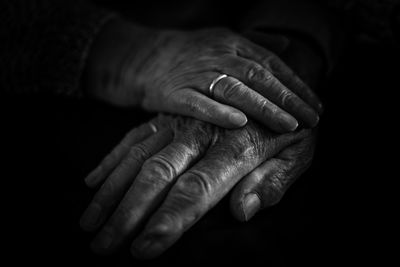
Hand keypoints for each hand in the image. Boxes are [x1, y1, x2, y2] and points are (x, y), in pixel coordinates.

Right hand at [80, 115, 311, 257]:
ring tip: (87, 224)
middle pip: (157, 174)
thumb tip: (243, 211)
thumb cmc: (291, 128)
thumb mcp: (299, 154)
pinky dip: (111, 160)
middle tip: (101, 248)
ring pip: (137, 157)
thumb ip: (273, 181)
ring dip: (110, 192)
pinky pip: (133, 137)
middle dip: (127, 213)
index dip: (170, 219)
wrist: (275, 84)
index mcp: (235, 148)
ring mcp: (179, 123)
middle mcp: (200, 134)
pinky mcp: (168, 117)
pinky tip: (91, 182)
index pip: (197, 189)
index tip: (144, 248)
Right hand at [85, 19, 321, 131]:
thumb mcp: (222, 38)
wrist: (143, 56)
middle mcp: (218, 56)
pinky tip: (239, 124)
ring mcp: (196, 74)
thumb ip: (255, 43)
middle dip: (288, 99)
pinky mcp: (174, 93)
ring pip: (234, 89)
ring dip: (263, 107)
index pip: (272, 64)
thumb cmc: (189, 52)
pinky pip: (198, 103)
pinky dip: (217, 112)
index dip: (296, 85)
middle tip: (312, 119)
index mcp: (232, 44)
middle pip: (258, 76)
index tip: (316, 106)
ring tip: (288, 125)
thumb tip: (286, 47)